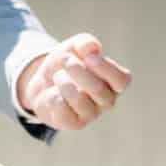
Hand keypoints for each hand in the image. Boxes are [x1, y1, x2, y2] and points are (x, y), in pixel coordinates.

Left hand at [16, 33, 130, 130]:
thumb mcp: (73, 47)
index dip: (105, 67)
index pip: (122, 79)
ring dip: (63, 81)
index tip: (88, 57)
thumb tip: (91, 47)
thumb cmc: (66, 65)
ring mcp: (91, 114)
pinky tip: (53, 92)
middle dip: (77, 69)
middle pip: (98, 88)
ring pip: (79, 99)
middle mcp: (106, 100)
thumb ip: (85, 43)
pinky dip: (53, 95)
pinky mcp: (73, 123)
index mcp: (114, 82)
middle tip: (65, 60)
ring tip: (58, 76)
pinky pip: (62, 108)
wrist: (43, 83)